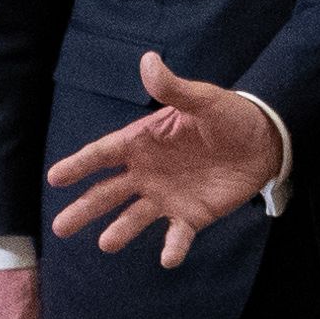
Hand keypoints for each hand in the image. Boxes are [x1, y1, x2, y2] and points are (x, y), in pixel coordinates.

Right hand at [46, 55, 283, 263]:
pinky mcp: (192, 216)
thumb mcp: (202, 99)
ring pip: (134, 218)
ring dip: (120, 231)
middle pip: (108, 193)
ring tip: (106, 244)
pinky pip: (178, 236)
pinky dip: (173, 247)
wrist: (264, 140)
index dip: (79, 165)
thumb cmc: (228, 115)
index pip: (103, 154)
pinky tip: (168, 259)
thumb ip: (173, 88)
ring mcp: (167, 197)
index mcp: (142, 142)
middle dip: (84, 208)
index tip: (55, 177)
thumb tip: (148, 60)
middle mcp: (147, 173)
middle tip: (59, 227)